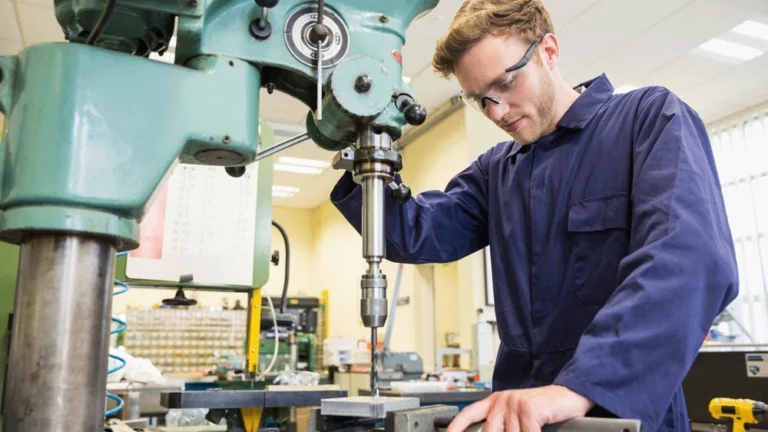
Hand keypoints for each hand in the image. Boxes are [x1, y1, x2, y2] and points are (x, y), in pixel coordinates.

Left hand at [446, 385, 594, 431]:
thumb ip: (502, 424)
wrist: (569, 395)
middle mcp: (501, 401)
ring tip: (530, 428)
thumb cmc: (543, 408)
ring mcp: (514, 404)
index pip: (468, 414)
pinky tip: (539, 430)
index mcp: (494, 401)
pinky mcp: (529, 409)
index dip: (455, 427)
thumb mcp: (517, 415)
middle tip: (515, 431)